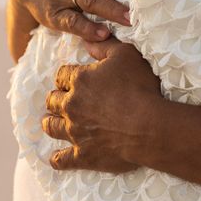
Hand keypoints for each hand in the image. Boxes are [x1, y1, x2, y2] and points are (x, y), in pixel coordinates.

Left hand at [42, 38, 163, 172]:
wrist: (149, 126)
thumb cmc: (139, 87)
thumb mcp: (125, 55)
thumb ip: (104, 45)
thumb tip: (86, 40)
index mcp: (79, 80)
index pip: (61, 75)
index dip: (66, 77)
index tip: (70, 80)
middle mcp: (72, 105)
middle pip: (53, 100)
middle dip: (56, 99)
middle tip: (60, 101)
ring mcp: (75, 132)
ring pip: (52, 126)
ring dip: (50, 123)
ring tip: (50, 123)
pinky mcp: (83, 155)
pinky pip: (62, 160)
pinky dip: (57, 160)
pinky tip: (55, 160)